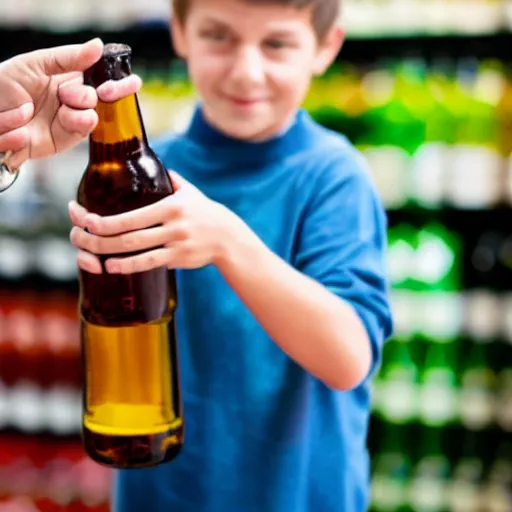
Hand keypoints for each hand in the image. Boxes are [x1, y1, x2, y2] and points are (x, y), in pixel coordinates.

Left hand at [0, 38, 141, 168]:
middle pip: (105, 96)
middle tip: (77, 95)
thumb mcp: (36, 63)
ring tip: (61, 107)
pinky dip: (77, 123)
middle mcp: (75, 96)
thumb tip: (98, 46)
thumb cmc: (5, 86)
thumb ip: (69, 57)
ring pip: (95, 114)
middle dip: (93, 94)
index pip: (105, 75)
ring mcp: (74, 117)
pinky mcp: (69, 137)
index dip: (119, 81)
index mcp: (71, 75)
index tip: (121, 84)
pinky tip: (63, 119)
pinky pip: (84, 130)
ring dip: (80, 110)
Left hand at [68, 172, 245, 273]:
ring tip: (94, 258)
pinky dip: (132, 266)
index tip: (87, 221)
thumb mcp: (189, 191)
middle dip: (102, 239)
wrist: (228, 236)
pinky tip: (115, 267)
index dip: (106, 220)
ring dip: (113, 256)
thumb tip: (150, 161)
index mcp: (171, 205)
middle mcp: (173, 224)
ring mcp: (177, 243)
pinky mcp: (180, 258)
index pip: (132, 215)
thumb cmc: (204, 211)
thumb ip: (169, 179)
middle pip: (130, 235)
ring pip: (139, 251)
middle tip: (81, 239)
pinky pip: (152, 263)